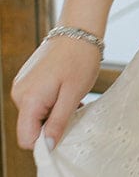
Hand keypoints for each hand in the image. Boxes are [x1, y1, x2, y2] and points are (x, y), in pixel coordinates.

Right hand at [12, 35, 102, 150]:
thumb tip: (48, 146)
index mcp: (28, 99)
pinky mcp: (28, 81)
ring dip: (53, 113)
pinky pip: (36, 102)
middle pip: (31, 127)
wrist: (79, 31)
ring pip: (35, 115)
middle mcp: (19, 93)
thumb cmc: (79, 60)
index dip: (44, 142)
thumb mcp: (73, 95)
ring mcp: (22, 86)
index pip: (26, 139)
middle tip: (72, 109)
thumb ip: (58, 122)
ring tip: (71, 97)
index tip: (64, 132)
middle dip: (52, 125)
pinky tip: (65, 91)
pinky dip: (51, 103)